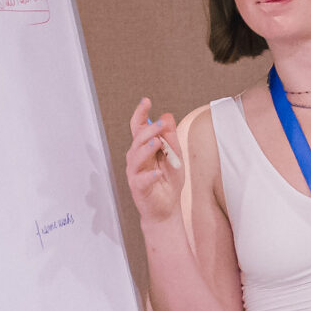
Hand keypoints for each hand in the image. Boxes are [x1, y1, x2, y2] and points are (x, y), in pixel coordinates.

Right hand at [125, 98, 185, 226]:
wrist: (166, 209)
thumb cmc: (168, 181)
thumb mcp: (175, 156)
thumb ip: (171, 137)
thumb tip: (167, 116)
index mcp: (144, 148)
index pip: (138, 127)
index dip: (140, 114)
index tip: (146, 101)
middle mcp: (136, 158)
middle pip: (138, 139)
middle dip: (149, 129)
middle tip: (162, 124)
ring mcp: (135, 173)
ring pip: (136, 157)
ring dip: (146, 149)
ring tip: (157, 143)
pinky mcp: (138, 188)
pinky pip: (141, 180)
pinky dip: (149, 176)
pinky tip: (157, 173)